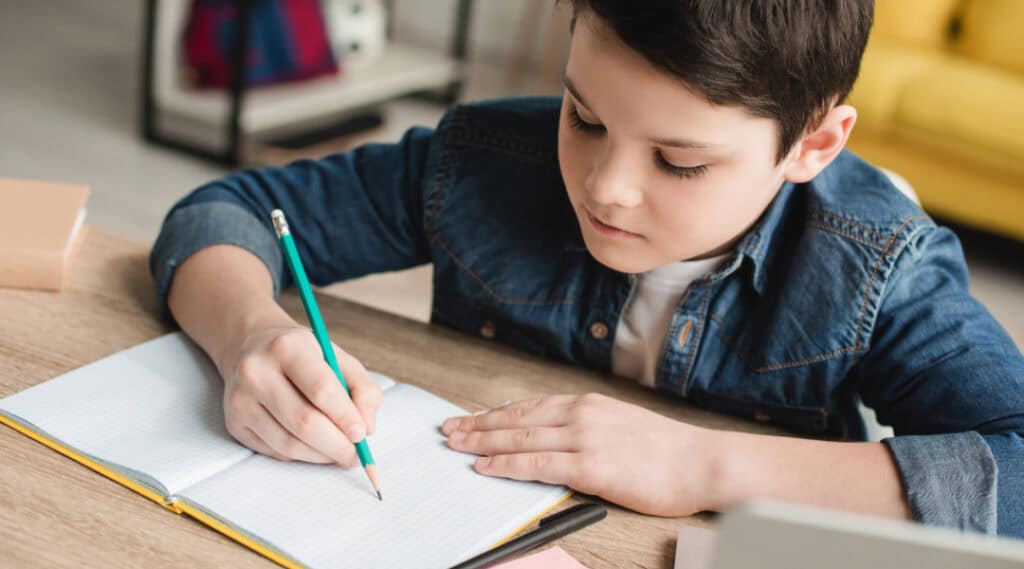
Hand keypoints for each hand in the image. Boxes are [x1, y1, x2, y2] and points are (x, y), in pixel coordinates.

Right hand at [218, 325, 382, 465]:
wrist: (252, 346)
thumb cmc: (303, 355)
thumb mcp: (338, 357)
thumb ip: (363, 389)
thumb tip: (366, 429)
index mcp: (288, 347)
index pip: (321, 390)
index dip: (345, 417)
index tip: (362, 434)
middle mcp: (257, 372)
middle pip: (304, 422)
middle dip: (337, 445)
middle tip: (355, 454)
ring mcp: (241, 400)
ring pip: (289, 444)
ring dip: (321, 455)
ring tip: (339, 452)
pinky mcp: (235, 423)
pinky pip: (275, 451)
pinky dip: (302, 456)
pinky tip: (314, 447)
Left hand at [441, 393, 715, 515]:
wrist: (701, 462)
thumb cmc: (668, 450)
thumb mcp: (622, 424)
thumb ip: (588, 427)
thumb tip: (559, 438)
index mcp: (588, 403)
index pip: (530, 406)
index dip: (496, 413)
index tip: (473, 418)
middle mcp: (581, 414)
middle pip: (517, 418)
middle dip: (479, 425)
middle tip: (450, 429)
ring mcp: (585, 438)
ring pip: (520, 438)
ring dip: (483, 442)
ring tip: (456, 445)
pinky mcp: (591, 466)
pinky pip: (538, 464)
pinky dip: (507, 465)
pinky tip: (486, 467)